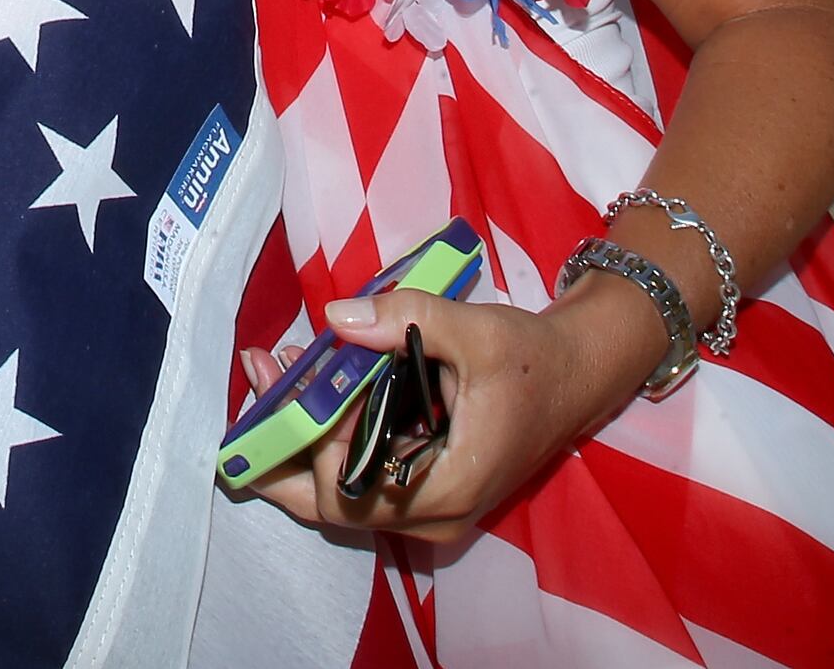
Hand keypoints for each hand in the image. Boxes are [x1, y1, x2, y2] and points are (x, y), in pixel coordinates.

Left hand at [251, 287, 660, 547]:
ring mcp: (425, 508)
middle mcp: (432, 514)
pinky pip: (359, 477)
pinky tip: (310, 383)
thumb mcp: (475, 330)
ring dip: (300, 437)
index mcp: (448, 488)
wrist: (574, 375)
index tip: (315, 383)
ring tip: (275, 369)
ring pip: (339, 494)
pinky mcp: (420, 487)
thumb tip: (336, 317)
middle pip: (330, 506)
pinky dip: (327, 437)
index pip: (352, 495)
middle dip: (283, 447)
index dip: (320, 445)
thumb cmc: (530, 360)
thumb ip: (405, 320)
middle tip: (259, 376)